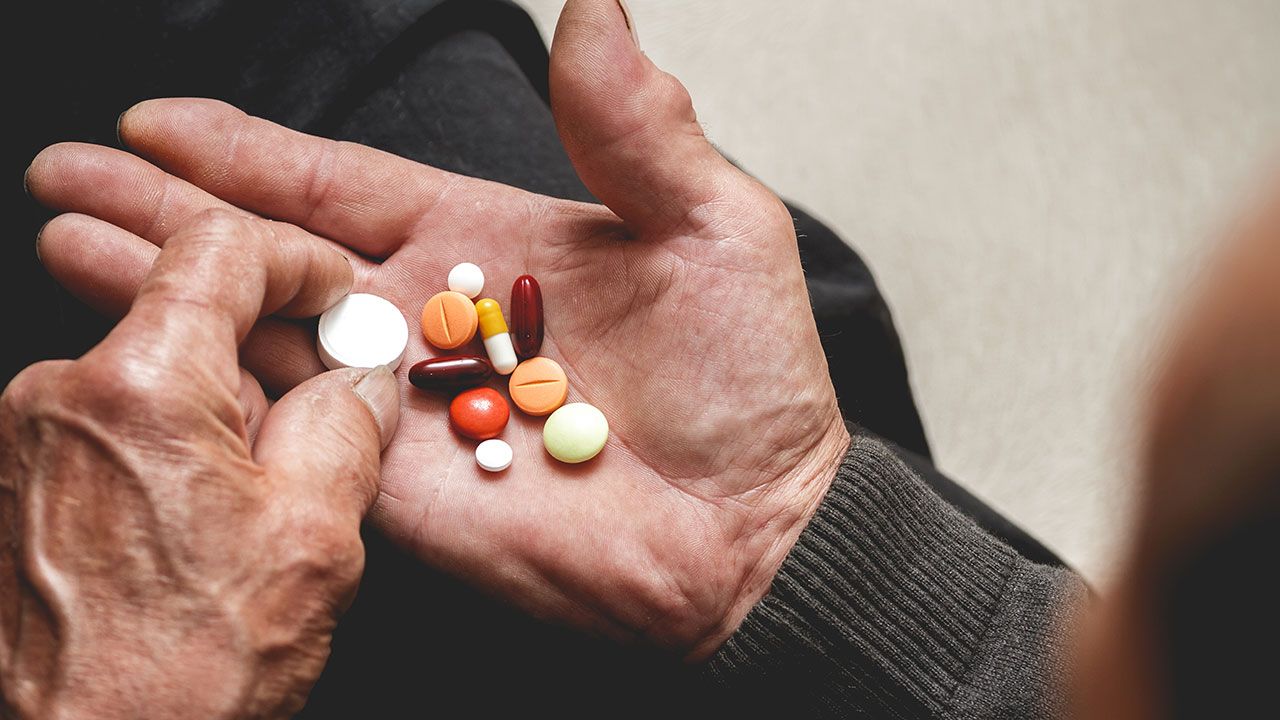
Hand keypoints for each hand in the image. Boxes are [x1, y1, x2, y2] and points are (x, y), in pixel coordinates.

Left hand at [0, 211, 398, 718]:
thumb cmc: (185, 668)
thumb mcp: (314, 537)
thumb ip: (345, 425)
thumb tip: (358, 380)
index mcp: (140, 387)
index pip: (218, 249)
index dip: (295, 259)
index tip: (333, 294)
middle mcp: (56, 393)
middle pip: (185, 322)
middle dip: (261, 366)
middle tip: (310, 436)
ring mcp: (20, 439)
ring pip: (149, 380)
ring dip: (211, 418)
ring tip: (243, 518)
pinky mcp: (8, 483)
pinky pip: (106, 427)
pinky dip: (162, 453)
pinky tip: (190, 533)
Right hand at [24, 0, 847, 658]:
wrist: (752, 525)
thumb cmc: (750, 382)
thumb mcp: (713, 225)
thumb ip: (636, 125)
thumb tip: (599, 8)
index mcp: (490, 242)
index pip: (341, 182)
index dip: (249, 150)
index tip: (160, 120)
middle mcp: (430, 316)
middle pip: (270, 246)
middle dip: (167, 210)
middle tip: (68, 172)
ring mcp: (400, 400)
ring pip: (256, 326)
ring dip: (159, 284)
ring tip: (63, 236)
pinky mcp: (388, 480)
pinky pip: (283, 423)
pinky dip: (210, 384)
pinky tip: (137, 346)